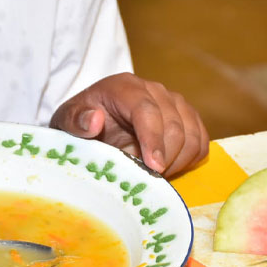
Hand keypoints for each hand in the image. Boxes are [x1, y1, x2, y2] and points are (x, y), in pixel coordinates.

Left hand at [50, 72, 208, 177]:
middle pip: (174, 126)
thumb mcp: (66, 122)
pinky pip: (201, 141)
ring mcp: (174, 103)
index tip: (154, 168)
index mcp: (124, 87)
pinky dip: (190, 160)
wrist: (93, 123)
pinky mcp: (187, 118)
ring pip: (192, 135)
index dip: (153, 140)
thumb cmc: (80, 123)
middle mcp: (153, 90)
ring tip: (153, 175)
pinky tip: (169, 168)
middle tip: (146, 179)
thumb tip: (95, 120)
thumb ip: (75, 121)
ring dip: (177, 162)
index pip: (147, 110)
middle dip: (164, 159)